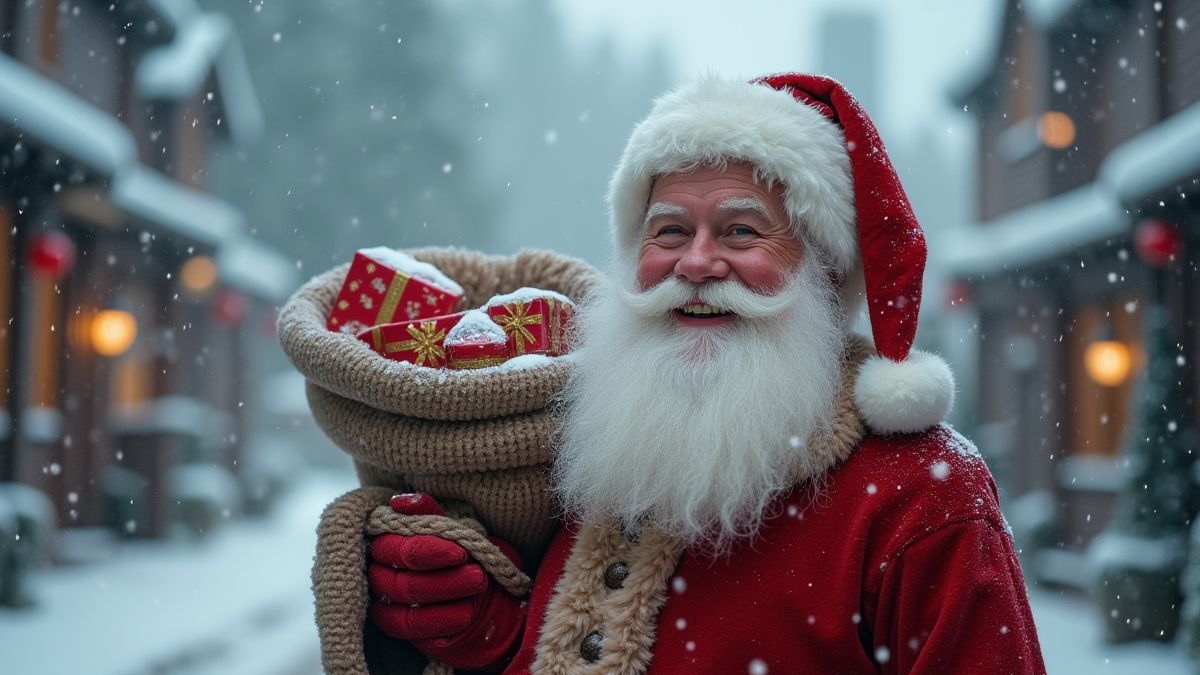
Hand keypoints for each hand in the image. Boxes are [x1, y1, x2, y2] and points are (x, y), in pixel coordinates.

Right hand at [367, 493, 524, 670]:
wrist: (484, 591)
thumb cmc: (464, 553)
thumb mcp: (454, 528)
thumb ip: (429, 515)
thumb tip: (400, 501)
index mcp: (386, 544)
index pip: (391, 550)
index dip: (424, 551)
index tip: (460, 553)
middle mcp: (379, 576)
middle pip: (399, 583)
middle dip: (443, 580)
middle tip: (478, 575)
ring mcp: (387, 606)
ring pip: (407, 608)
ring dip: (447, 597)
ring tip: (479, 588)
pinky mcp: (400, 630)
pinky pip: (413, 630)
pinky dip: (442, 622)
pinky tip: (467, 613)